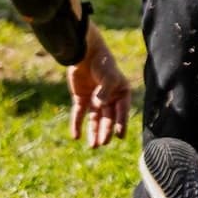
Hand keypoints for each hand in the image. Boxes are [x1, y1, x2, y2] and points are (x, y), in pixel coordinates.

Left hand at [67, 34, 130, 148]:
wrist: (85, 52)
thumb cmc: (102, 62)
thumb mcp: (108, 77)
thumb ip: (104, 92)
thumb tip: (99, 106)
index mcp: (121, 92)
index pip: (122, 111)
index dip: (121, 123)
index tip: (120, 136)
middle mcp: (109, 97)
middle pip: (108, 117)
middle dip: (105, 131)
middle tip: (102, 143)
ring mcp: (95, 99)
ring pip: (95, 119)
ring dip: (94, 131)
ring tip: (93, 146)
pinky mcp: (81, 98)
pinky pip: (79, 114)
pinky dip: (77, 124)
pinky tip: (75, 136)